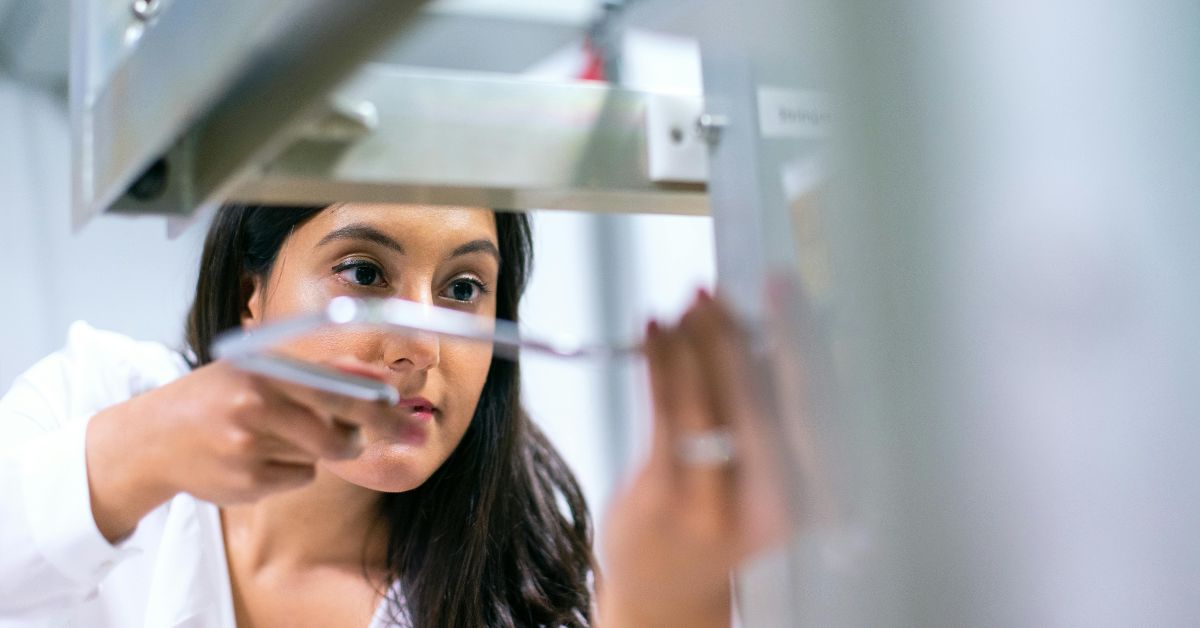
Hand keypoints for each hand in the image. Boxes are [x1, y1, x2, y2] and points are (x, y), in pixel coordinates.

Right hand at [85, 357, 390, 541]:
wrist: (150, 439)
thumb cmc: (219, 396)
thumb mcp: (260, 368)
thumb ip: (319, 370)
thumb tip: (378, 376)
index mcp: (263, 368)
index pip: (336, 387)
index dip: (378, 404)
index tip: (409, 413)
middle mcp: (254, 404)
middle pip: (337, 431)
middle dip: (373, 434)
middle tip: (398, 433)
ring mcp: (248, 446)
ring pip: (321, 455)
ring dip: (318, 447)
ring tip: (282, 433)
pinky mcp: (245, 482)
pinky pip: (300, 477)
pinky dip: (293, 469)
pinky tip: (258, 457)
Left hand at [599, 291, 792, 627]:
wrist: (666, 584)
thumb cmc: (721, 507)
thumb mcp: (766, 468)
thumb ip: (775, 406)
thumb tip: (774, 320)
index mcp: (815, 492)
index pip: (819, 403)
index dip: (803, 338)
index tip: (786, 289)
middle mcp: (776, 503)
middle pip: (768, 402)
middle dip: (744, 335)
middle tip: (730, 289)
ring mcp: (719, 505)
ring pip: (712, 402)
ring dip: (699, 340)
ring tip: (690, 301)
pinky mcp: (666, 499)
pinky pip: (665, 414)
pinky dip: (660, 362)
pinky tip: (655, 329)